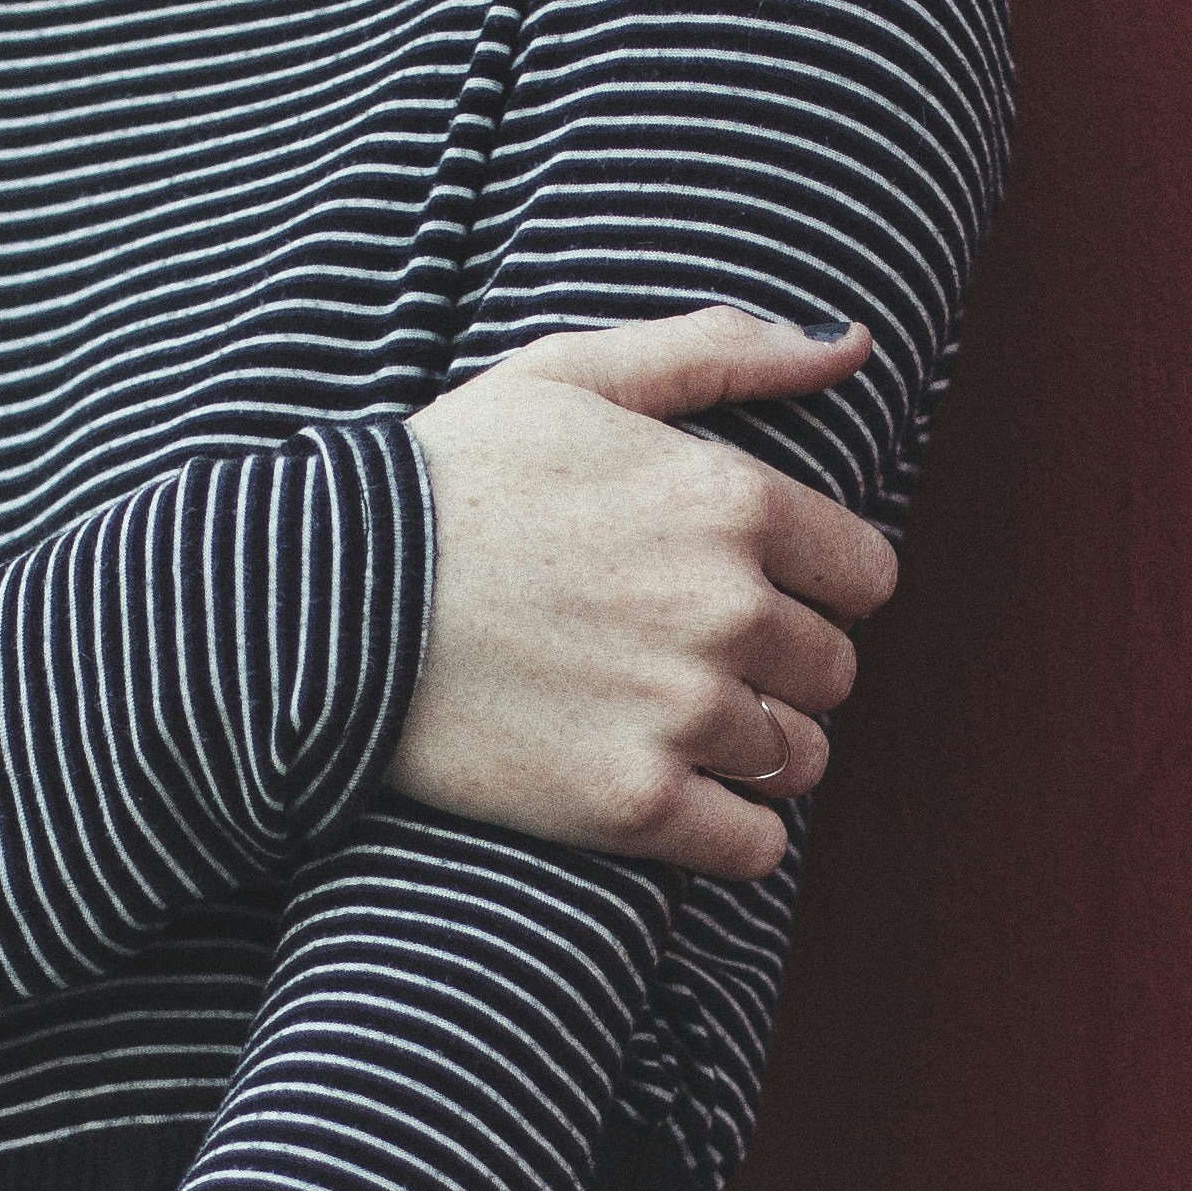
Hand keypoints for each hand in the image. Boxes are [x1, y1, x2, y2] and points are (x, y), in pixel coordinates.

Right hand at [382, 309, 899, 883]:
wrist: (325, 600)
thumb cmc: (453, 476)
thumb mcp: (576, 374)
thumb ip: (724, 351)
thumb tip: (852, 344)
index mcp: (730, 501)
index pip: (866, 575)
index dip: (818, 586)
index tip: (755, 591)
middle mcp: (726, 610)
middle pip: (833, 671)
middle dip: (781, 668)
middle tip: (694, 659)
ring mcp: (683, 714)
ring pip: (799, 758)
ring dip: (757, 749)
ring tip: (676, 724)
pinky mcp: (633, 805)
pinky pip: (755, 846)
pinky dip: (733, 834)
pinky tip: (677, 795)